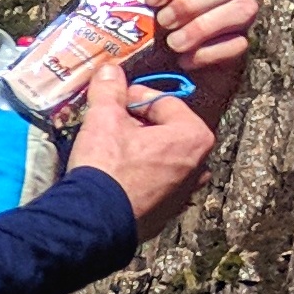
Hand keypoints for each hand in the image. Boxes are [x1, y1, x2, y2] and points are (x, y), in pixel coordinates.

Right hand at [69, 57, 216, 235]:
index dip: (134, 97)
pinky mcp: (166, 214)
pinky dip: (139, 178)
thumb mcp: (104, 120)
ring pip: (162, 159)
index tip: (114, 101)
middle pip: (166, 132)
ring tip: (111, 153)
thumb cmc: (107, 168)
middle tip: (110, 125)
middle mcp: (199, 166)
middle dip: (139, 126)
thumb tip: (109, 70)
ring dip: (140, 152)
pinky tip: (115, 178)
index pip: (164, 103)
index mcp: (193, 137)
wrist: (94, 223)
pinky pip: (155, 185)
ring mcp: (184, 194)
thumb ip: (109, 91)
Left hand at [127, 0, 259, 126]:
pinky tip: (185, 61)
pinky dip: (209, 53)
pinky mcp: (241, 47)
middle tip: (164, 22)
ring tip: (174, 44)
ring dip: (204, 26)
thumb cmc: (153, 38)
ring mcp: (239, 19)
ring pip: (244, 8)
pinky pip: (238, 44)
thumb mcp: (141, 18)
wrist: (166, 78)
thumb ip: (137, 1)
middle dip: (193, 1)